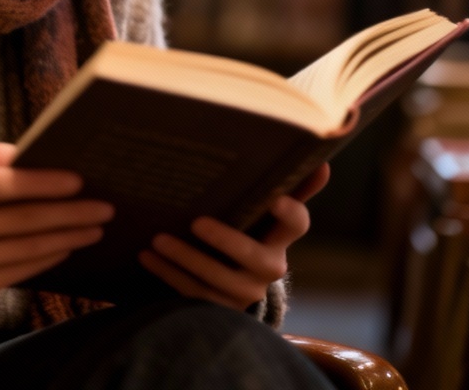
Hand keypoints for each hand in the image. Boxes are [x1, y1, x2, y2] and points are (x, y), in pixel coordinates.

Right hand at [0, 143, 112, 347]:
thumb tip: (29, 153)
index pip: (2, 185)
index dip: (42, 182)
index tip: (78, 179)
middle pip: (22, 220)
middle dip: (69, 213)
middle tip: (104, 205)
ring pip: (27, 250)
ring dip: (67, 237)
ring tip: (96, 226)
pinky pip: (19, 272)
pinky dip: (48, 258)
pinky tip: (68, 246)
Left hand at [137, 163, 329, 310]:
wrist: (233, 276)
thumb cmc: (246, 226)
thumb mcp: (261, 206)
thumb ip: (288, 184)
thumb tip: (322, 161)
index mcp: (281, 237)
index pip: (296, 223)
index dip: (289, 211)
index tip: (274, 197)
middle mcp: (269, 267)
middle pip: (252, 257)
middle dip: (224, 240)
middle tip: (195, 222)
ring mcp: (245, 292)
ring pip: (217, 280)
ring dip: (185, 259)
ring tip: (156, 240)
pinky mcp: (220, 309)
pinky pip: (193, 295)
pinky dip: (168, 274)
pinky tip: (146, 256)